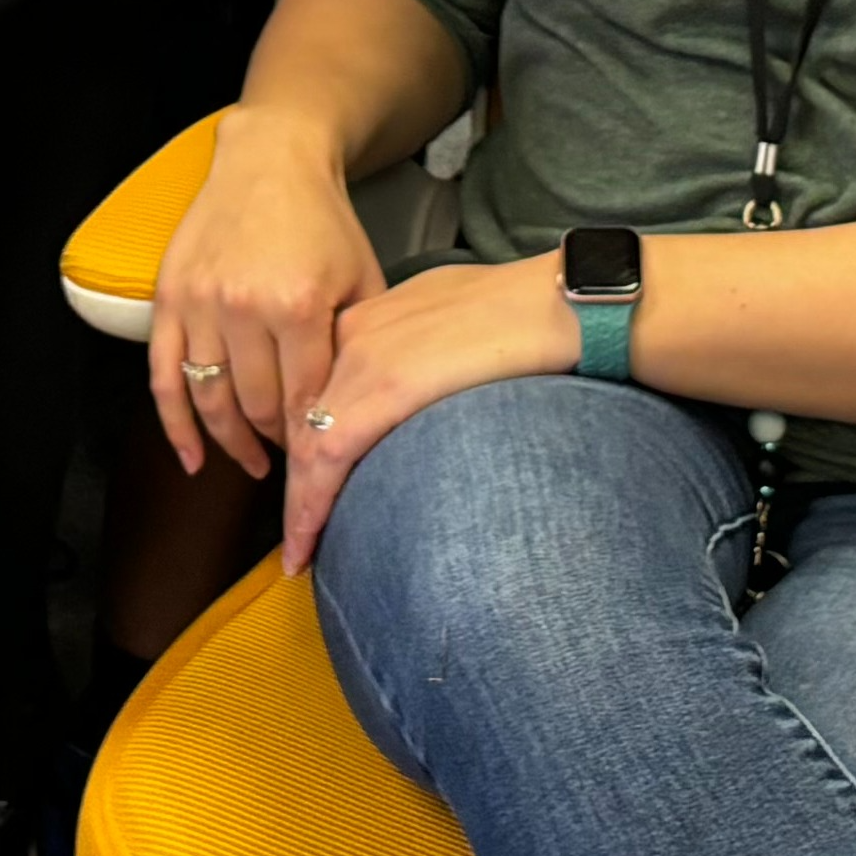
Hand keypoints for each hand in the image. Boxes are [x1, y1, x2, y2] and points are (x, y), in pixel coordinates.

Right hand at [151, 104, 390, 481]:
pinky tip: (193, 459)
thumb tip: (352, 407)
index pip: (303, 399)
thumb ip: (358, 340)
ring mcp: (202, 304)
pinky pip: (163, 378)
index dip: (311, 436)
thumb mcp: (361, 274)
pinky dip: (174, 427)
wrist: (269, 160)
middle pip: (257, 406)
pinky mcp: (169, 299)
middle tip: (291, 459)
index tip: (320, 455)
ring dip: (231, 442)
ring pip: (211, 400)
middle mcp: (246, 308)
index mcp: (301, 305)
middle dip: (276, 442)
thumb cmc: (322, 221)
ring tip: (251, 464)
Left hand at [280, 254, 577, 574]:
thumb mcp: (449, 317)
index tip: (310, 485)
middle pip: (304, 419)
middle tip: (297, 534)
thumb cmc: (525, 310)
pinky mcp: (383, 388)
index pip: (319, 390)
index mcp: (369, 315)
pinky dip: (310, 508)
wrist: (557, 300)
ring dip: (300, 506)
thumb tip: (417, 383)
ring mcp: (363, 357)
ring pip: (306, 444)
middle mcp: (353, 332)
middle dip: (299, 480)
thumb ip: (416, 349)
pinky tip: (304, 546)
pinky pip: (327, 458)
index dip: (309, 442)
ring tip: (297, 555)